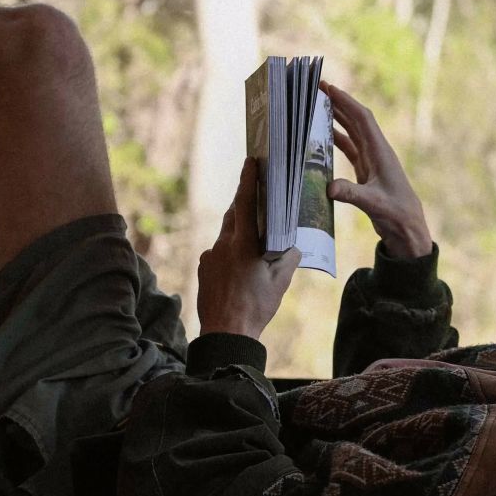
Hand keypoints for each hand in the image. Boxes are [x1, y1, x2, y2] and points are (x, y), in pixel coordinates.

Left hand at [197, 158, 300, 338]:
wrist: (226, 334)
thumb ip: (288, 258)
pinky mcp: (203, 269)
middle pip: (233, 216)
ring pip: (225, 236)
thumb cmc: (256, 307)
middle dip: (244, 205)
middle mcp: (222, 245)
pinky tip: (240, 270)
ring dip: (238, 234)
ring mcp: (209, 257)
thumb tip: (292, 246)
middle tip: (257, 198)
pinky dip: (230, 253)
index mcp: (243, 244)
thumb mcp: (280, 282)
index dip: (248, 180)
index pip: (244, 203)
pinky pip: (218, 253)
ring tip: (253, 244)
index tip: (250, 161)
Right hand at [322, 80, 432, 258]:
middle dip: (338, 103)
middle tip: (318, 89)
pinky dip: (337, 140)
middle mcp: (377, 152)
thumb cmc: (396, 214)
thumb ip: (352, 194)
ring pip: (352, 132)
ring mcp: (372, 161)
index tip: (328, 88)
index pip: (362, 119)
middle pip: (356, 120)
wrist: (407, 229)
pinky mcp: (366, 172)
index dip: (346, 101)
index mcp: (381, 152)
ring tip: (318, 106)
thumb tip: (329, 187)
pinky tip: (324, 136)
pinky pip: (350, 149)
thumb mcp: (373, 203)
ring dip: (337, 119)